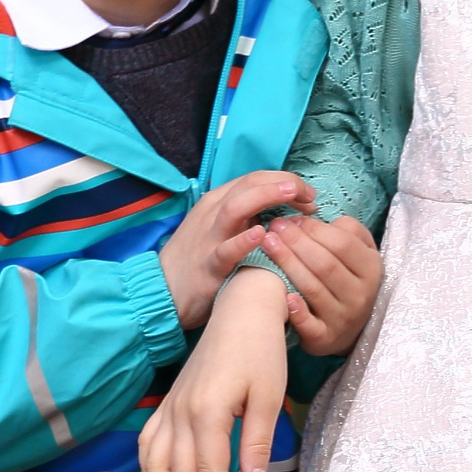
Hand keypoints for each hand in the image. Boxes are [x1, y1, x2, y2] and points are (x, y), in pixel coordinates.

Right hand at [138, 271, 289, 471]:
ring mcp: (170, 405)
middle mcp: (181, 410)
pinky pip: (148, 441)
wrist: (241, 309)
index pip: (207, 471)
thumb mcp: (268, 395)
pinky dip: (148, 468)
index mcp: (208, 410)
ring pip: (154, 462)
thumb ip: (256, 442)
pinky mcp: (168, 401)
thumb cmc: (261, 350)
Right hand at [159, 171, 313, 328]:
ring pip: (236, 207)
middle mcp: (213, 214)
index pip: (255, 178)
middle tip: (310, 194)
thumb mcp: (218, 229)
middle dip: (283, 183)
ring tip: (291, 194)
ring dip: (266, 196)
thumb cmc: (197, 260)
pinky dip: (244, 240)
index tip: (308, 195)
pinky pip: (226, 250)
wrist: (161, 292)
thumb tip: (281, 210)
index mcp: (218, 203)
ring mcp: (210, 238)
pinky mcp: (208, 266)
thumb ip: (244, 216)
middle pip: (249, 184)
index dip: (285, 180)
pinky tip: (262, 234)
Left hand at [261, 213, 381, 356]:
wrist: (348, 326)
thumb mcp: (358, 252)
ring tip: (268, 245)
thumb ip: (345, 230)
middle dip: (296, 243)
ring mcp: (343, 318)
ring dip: (288, 265)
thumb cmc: (347, 278)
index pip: (342, 244)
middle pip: (325, 264)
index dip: (315, 229)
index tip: (291, 219)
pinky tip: (285, 297)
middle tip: (274, 228)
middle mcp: (360, 294)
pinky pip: (310, 325)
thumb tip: (312, 221)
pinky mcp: (325, 338)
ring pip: (313, 289)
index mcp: (371, 268)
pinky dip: (298, 312)